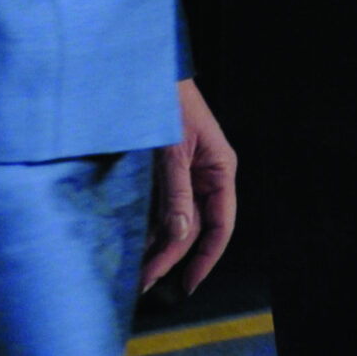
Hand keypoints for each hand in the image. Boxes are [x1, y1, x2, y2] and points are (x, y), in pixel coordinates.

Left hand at [142, 78, 237, 295]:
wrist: (149, 71)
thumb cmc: (167, 101)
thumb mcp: (172, 150)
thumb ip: (176, 193)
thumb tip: (179, 236)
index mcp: (220, 170)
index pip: (220, 226)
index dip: (206, 258)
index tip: (188, 284)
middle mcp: (207, 177)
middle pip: (193, 228)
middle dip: (170, 256)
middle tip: (145, 281)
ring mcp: (187, 174)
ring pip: (176, 220)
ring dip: (157, 244)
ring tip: (137, 270)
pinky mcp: (167, 170)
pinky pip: (162, 205)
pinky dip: (150, 224)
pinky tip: (135, 242)